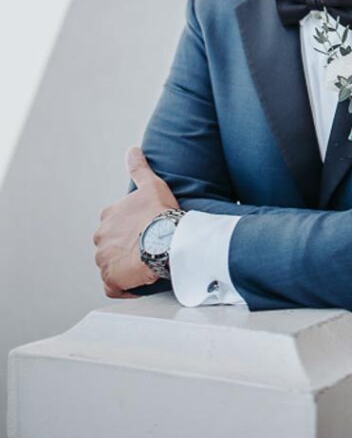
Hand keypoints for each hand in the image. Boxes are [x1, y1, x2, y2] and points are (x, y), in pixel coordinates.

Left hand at [93, 146, 178, 297]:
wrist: (165, 239)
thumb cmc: (159, 212)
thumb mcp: (151, 184)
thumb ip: (139, 168)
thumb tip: (132, 150)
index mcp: (108, 216)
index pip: (114, 225)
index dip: (129, 230)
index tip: (143, 232)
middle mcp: (101, 238)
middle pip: (111, 246)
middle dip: (124, 249)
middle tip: (145, 250)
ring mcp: (104, 259)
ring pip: (111, 265)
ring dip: (124, 267)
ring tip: (144, 267)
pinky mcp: (111, 279)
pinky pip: (113, 287)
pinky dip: (122, 287)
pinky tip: (137, 285)